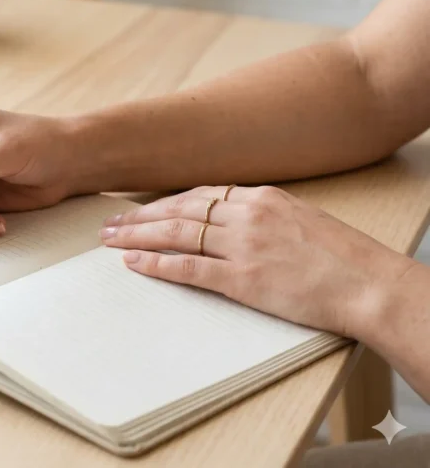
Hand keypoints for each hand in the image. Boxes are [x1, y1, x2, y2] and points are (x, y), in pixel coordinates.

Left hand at [99, 185, 415, 337]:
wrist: (369, 284)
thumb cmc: (342, 258)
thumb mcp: (301, 219)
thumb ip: (264, 215)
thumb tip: (234, 221)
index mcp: (261, 197)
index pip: (200, 194)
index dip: (165, 202)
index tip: (142, 209)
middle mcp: (247, 215)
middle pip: (179, 209)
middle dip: (139, 216)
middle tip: (109, 223)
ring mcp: (243, 246)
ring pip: (176, 233)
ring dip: (137, 236)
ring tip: (110, 240)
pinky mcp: (243, 278)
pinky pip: (188, 268)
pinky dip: (156, 264)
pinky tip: (133, 264)